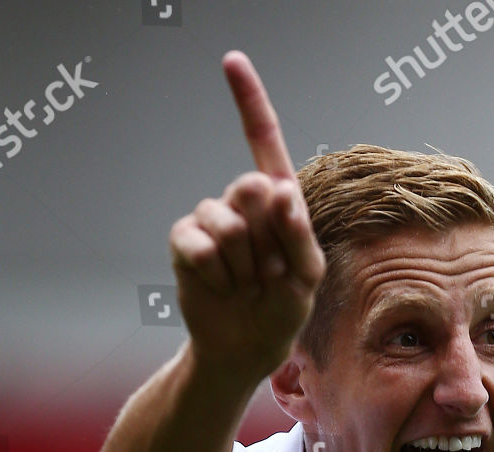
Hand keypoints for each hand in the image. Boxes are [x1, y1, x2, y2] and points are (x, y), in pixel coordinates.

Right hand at [169, 51, 325, 387]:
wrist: (242, 349)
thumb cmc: (282, 312)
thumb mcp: (308, 278)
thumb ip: (300, 235)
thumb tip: (281, 191)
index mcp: (277, 202)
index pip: (264, 143)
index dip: (248, 101)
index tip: (231, 61)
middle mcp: (242, 202)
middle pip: (251, 188)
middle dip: (266, 239)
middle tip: (268, 273)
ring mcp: (210, 220)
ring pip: (226, 222)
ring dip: (243, 265)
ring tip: (245, 286)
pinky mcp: (185, 243)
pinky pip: (198, 243)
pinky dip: (215, 272)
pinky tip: (220, 287)